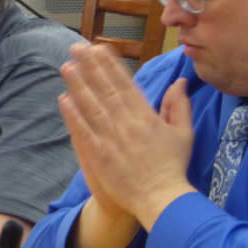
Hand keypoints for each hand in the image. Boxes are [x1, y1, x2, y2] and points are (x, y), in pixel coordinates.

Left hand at [59, 43, 195, 229]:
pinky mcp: (99, 154)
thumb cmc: (173, 167)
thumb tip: (180, 81)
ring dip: (78, 85)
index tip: (99, 48)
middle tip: (76, 48)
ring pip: (91, 106)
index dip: (111, 65)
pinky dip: (73, 115)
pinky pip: (83, 131)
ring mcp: (111, 138)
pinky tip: (64, 99)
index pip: (125, 84)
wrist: (161, 200)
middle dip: (90, 67)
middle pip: (105, 89)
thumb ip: (179, 106)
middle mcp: (127, 123)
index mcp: (146, 116)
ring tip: (66, 66)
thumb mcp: (184, 134)